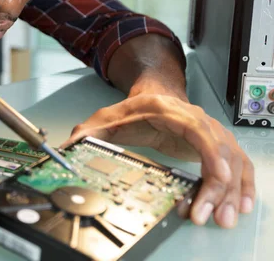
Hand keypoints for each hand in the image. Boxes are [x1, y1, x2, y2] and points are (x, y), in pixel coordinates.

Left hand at [61, 94, 254, 228]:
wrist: (154, 92)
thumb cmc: (134, 107)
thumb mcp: (107, 117)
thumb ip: (87, 132)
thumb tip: (67, 146)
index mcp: (169, 111)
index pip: (197, 129)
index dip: (211, 152)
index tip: (217, 176)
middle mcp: (195, 119)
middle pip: (219, 150)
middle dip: (218, 185)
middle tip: (210, 213)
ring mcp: (209, 131)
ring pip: (232, 160)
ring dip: (231, 190)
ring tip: (223, 216)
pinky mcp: (215, 144)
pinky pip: (238, 163)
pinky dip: (243, 183)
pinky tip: (241, 203)